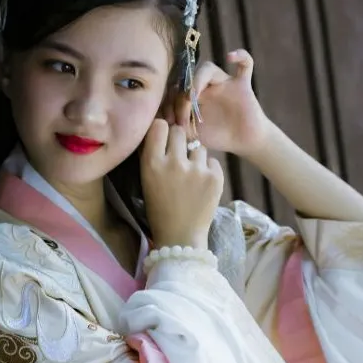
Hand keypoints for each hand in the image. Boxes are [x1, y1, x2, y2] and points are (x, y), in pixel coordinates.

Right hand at [140, 120, 223, 248]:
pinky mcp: (215, 177)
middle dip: (180, 141)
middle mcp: (174, 163)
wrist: (180, 236)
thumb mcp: (147, 181)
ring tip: (192, 178)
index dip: (163, 131)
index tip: (165, 139)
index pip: (159, 126)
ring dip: (195, 158)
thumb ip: (152, 156)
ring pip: (198, 147)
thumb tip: (159, 129)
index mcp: (152, 164)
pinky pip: (212, 161)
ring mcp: (197, 170)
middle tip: (180, 158)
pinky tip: (202, 186)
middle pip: (180, 132)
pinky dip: (208, 170)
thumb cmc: (160, 210)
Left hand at [169, 50, 269, 158]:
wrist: (244, 142)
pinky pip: (244, 64)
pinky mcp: (242, 85)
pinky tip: (230, 57)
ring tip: (192, 96)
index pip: (177, 88)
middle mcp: (207, 86)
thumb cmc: (219, 138)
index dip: (169, 102)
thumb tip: (165, 122)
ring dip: (197, 80)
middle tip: (181, 119)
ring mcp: (224, 83)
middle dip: (181, 97)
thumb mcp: (194, 135)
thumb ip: (181, 127)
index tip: (169, 122)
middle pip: (188, 78)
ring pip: (208, 68)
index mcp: (194, 96)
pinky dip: (240, 55)